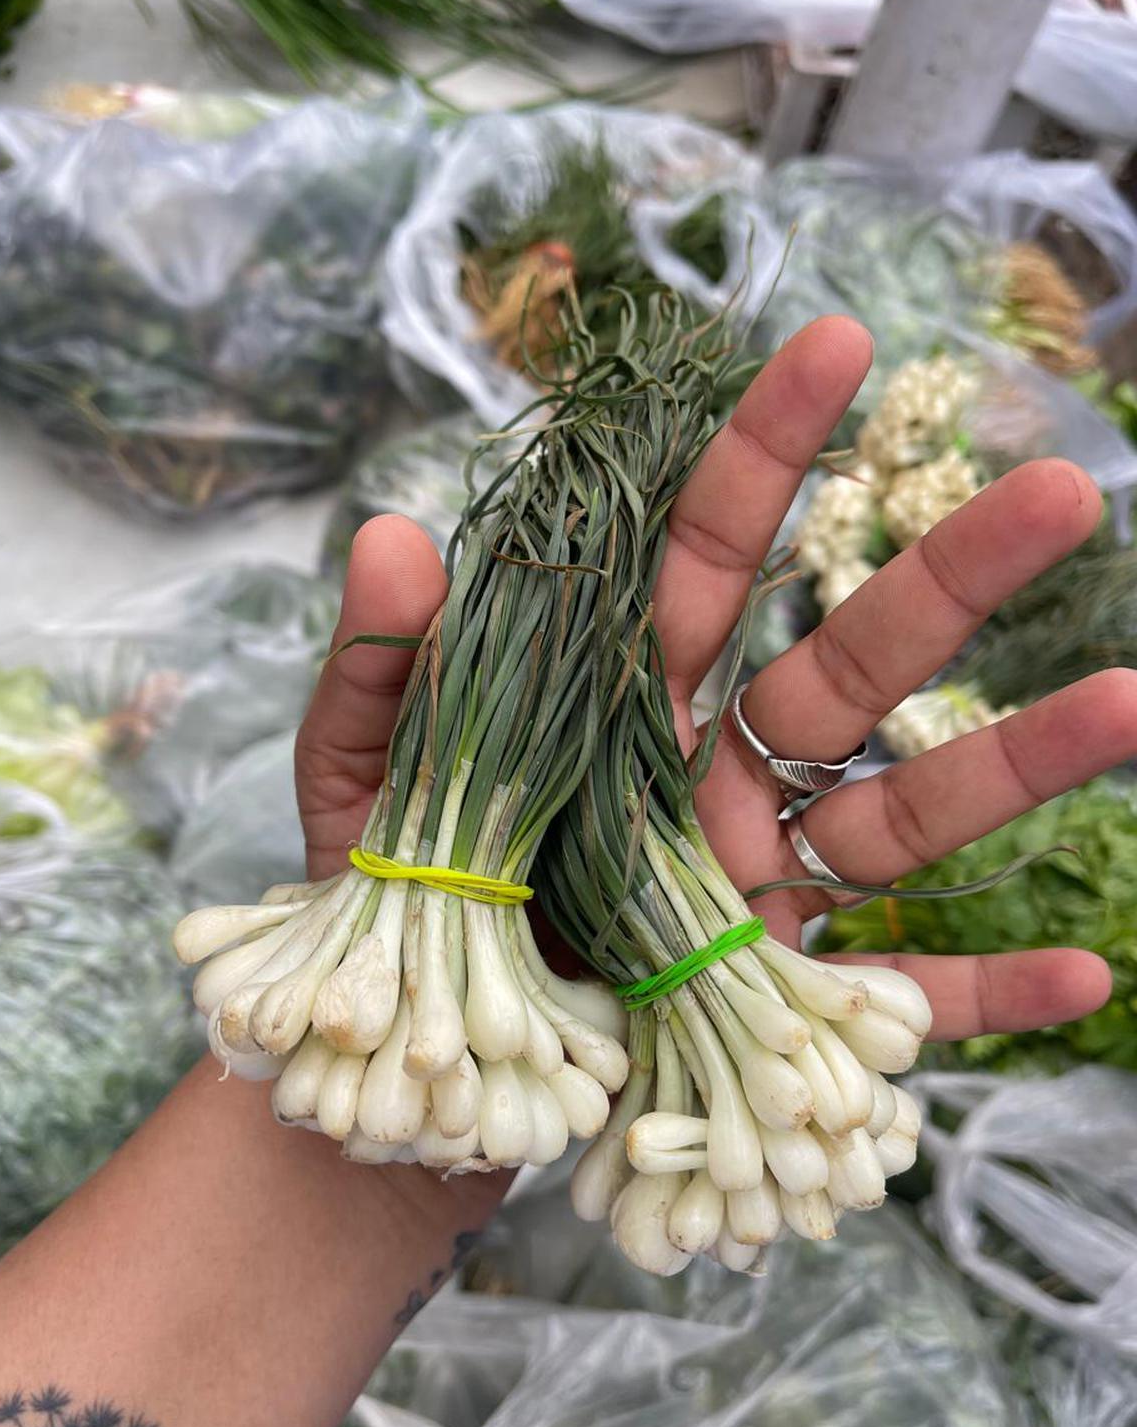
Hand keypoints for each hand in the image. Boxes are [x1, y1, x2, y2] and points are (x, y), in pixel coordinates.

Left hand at [297, 317, 1132, 1046]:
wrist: (405, 1084)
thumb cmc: (387, 921)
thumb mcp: (361, 793)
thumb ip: (377, 675)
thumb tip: (390, 532)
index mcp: (618, 713)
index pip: (701, 565)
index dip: (761, 457)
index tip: (833, 343)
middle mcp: (711, 786)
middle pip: (845, 670)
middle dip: (947, 580)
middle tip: (1061, 490)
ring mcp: (759, 895)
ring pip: (903, 817)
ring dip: (1018, 766)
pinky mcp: (777, 1015)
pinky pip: (895, 1005)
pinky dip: (985, 996)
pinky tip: (1088, 971)